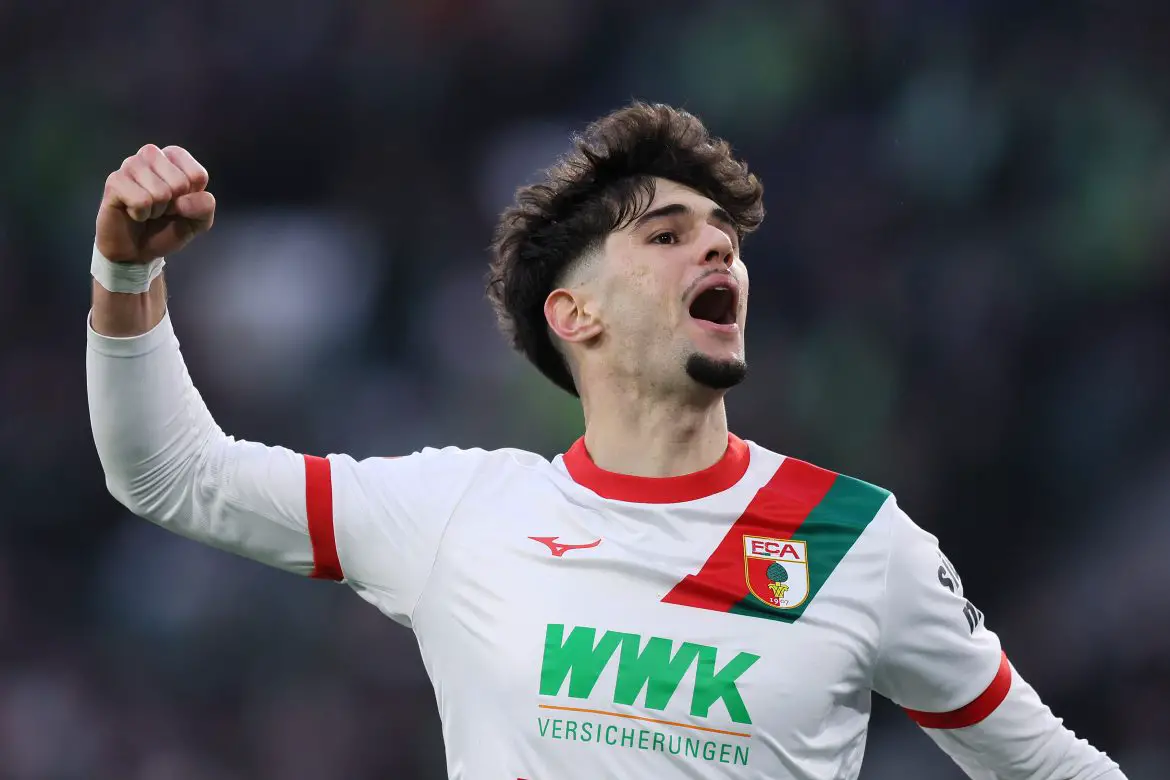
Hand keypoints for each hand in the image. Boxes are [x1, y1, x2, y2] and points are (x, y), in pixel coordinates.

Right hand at [95, 145, 215, 262]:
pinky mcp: (114, 181)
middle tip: (161, 209)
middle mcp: (151, 154)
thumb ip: (205, 206)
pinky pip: (140, 201)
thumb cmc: (167, 228)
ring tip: (147, 210)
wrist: (137, 249)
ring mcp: (130, 165)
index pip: (198, 175)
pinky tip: (133, 212)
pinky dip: (141, 214)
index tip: (179, 203)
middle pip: (180, 183)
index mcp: (175, 157)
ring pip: (160, 192)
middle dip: (173, 206)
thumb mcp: (199, 220)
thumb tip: (184, 201)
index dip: (192, 199)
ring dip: (156, 211)